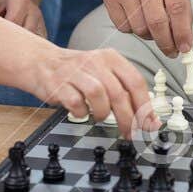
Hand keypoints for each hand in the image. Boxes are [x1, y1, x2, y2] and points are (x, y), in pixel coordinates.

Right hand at [22, 47, 154, 136]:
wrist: (42, 62)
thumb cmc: (79, 73)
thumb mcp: (105, 74)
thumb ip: (126, 94)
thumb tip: (150, 120)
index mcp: (111, 58)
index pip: (136, 82)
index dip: (144, 106)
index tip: (148, 124)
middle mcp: (95, 61)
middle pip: (119, 93)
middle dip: (127, 118)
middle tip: (129, 133)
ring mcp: (76, 71)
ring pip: (99, 95)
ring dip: (103, 113)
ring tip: (100, 117)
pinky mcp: (59, 83)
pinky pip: (75, 102)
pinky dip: (81, 113)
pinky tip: (81, 113)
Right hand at [96, 0, 192, 56]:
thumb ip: (181, 6)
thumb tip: (185, 39)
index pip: (177, 8)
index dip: (182, 32)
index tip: (185, 48)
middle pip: (157, 22)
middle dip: (167, 43)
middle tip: (171, 51)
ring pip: (140, 28)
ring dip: (150, 36)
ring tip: (155, 29)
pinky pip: (124, 26)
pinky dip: (134, 29)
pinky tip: (138, 18)